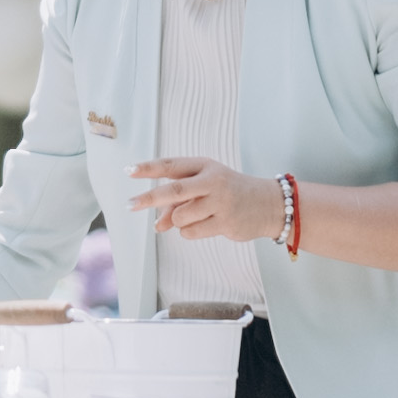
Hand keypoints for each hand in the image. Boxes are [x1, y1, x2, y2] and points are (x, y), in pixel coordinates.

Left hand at [129, 156, 279, 250]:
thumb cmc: (230, 192)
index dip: (148, 168)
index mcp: (204, 165)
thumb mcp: (204, 188)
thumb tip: (158, 224)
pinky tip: (207, 224)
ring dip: (178, 221)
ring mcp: (220, 202)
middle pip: (173, 191)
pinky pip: (191, 232)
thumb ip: (179, 202)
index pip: (171, 165)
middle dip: (148, 198)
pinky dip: (190, 231)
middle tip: (129, 205)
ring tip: (196, 216)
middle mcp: (212, 181)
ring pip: (180, 217)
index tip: (128, 171)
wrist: (268, 204)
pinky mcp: (225, 222)